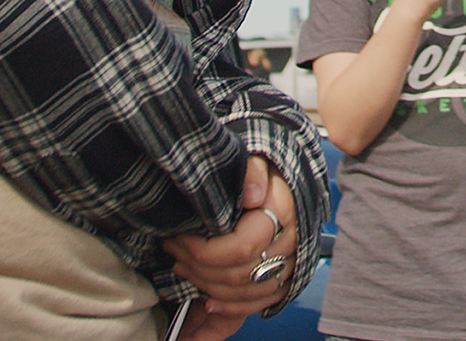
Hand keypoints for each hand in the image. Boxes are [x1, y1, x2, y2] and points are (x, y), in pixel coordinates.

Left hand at [162, 155, 297, 331]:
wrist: (288, 178)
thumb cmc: (267, 169)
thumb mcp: (258, 157)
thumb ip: (252, 170)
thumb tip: (252, 194)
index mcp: (284, 213)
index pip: (240, 247)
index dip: (203, 251)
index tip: (178, 238)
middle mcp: (291, 244)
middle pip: (239, 273)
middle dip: (198, 267)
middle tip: (173, 250)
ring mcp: (291, 264)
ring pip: (246, 291)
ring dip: (208, 286)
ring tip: (182, 267)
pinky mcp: (287, 277)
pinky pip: (260, 302)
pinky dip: (233, 307)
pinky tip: (209, 302)